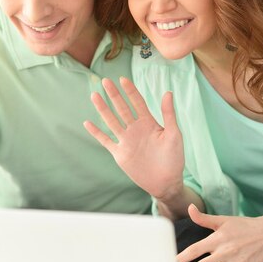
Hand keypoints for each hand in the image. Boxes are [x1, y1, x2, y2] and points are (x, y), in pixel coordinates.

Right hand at [84, 76, 184, 199]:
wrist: (167, 182)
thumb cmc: (174, 158)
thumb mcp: (174, 135)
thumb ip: (169, 114)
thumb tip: (168, 92)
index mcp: (149, 123)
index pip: (138, 102)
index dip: (131, 91)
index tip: (123, 79)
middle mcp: (136, 129)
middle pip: (122, 108)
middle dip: (114, 95)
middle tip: (105, 81)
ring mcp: (126, 141)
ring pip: (112, 121)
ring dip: (103, 109)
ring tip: (94, 95)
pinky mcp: (120, 154)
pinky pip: (106, 141)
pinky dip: (96, 133)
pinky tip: (87, 123)